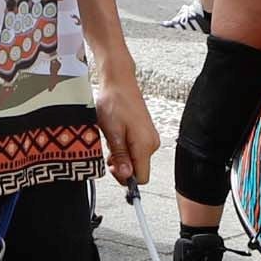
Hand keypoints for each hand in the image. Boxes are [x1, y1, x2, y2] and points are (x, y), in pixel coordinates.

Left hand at [96, 74, 155, 189]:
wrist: (119, 82)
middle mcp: (151, 143)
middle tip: (108, 152)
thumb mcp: (112, 132)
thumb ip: (120, 156)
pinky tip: (116, 136)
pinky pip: (136, 150)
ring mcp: (150, 138)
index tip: (112, 168)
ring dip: (121, 156)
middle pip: (138, 170)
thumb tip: (126, 176)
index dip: (125, 178)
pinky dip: (124, 147)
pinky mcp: (146, 133)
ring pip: (135, 160)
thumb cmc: (114, 102)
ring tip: (111, 139)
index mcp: (145, 145)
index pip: (141, 178)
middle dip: (121, 166)